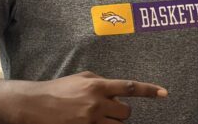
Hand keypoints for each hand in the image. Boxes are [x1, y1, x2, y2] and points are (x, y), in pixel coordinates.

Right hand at [17, 71, 167, 123]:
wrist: (33, 105)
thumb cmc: (58, 90)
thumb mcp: (81, 78)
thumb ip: (102, 83)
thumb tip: (118, 93)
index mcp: (97, 86)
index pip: (130, 87)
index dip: (149, 90)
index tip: (164, 93)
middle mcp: (96, 103)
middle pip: (125, 113)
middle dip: (121, 113)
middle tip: (107, 110)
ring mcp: (89, 121)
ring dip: (111, 123)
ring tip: (96, 117)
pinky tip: (90, 121)